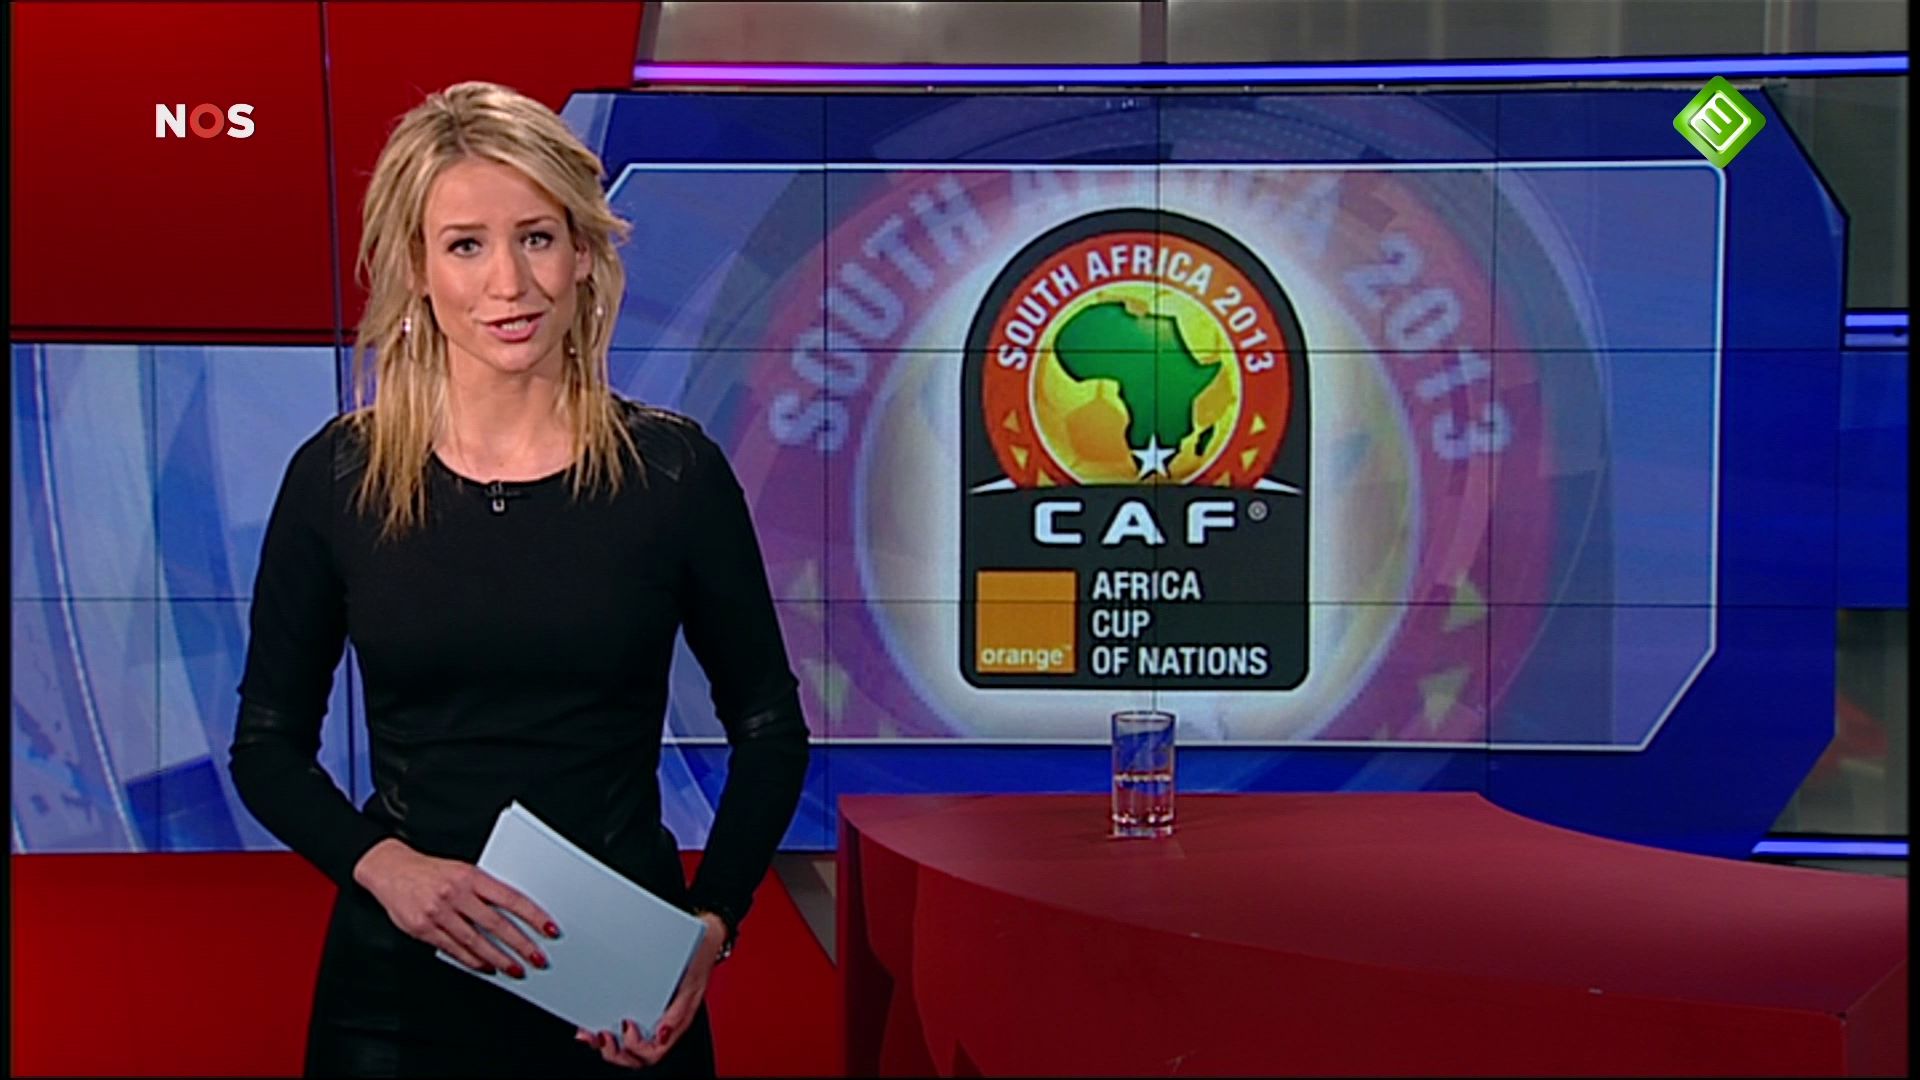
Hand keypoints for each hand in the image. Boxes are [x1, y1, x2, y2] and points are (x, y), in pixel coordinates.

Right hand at [352, 837, 558, 976]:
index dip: (533, 915)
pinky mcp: (423, 929)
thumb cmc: (431, 871)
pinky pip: (454, 949)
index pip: (511, 898)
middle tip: (537, 958)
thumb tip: (515, 912)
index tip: (549, 929)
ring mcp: (438, 913)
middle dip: (520, 945)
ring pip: (476, 941)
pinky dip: (472, 961)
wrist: (390, 869)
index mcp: (471, 876)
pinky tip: (486, 967)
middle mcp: (455, 894)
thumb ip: (485, 890)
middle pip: (496, 924)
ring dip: (499, 958)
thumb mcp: (462, 870)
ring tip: (515, 969)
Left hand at [574, 912, 727, 1068]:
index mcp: (673, 1025)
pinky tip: (591, 1025)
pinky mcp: (639, 1007)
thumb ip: (678, 1012)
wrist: (702, 939)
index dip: (636, 1046)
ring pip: (625, 1048)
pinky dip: (603, 1032)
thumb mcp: (692, 985)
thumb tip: (662, 1034)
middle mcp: (659, 1026)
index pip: (653, 1052)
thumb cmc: (697, 962)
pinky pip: (619, 1030)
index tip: (627, 1025)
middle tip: (603, 1036)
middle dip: (615, 1052)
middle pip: (635, 1056)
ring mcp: (648, 1019)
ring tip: (592, 1034)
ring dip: (606, 1046)